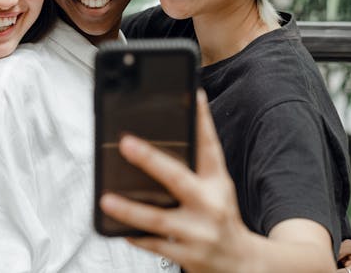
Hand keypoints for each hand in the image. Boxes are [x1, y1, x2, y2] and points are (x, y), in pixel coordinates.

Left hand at [98, 90, 250, 271]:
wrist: (243, 265)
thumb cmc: (221, 216)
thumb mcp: (218, 186)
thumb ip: (199, 160)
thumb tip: (181, 121)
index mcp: (217, 183)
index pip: (210, 145)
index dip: (202, 119)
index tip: (191, 95)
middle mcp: (209, 205)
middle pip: (177, 178)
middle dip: (150, 160)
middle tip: (126, 144)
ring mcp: (198, 233)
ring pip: (158, 219)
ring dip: (130, 210)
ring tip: (106, 199)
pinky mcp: (188, 256)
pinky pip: (155, 246)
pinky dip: (135, 236)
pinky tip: (118, 228)